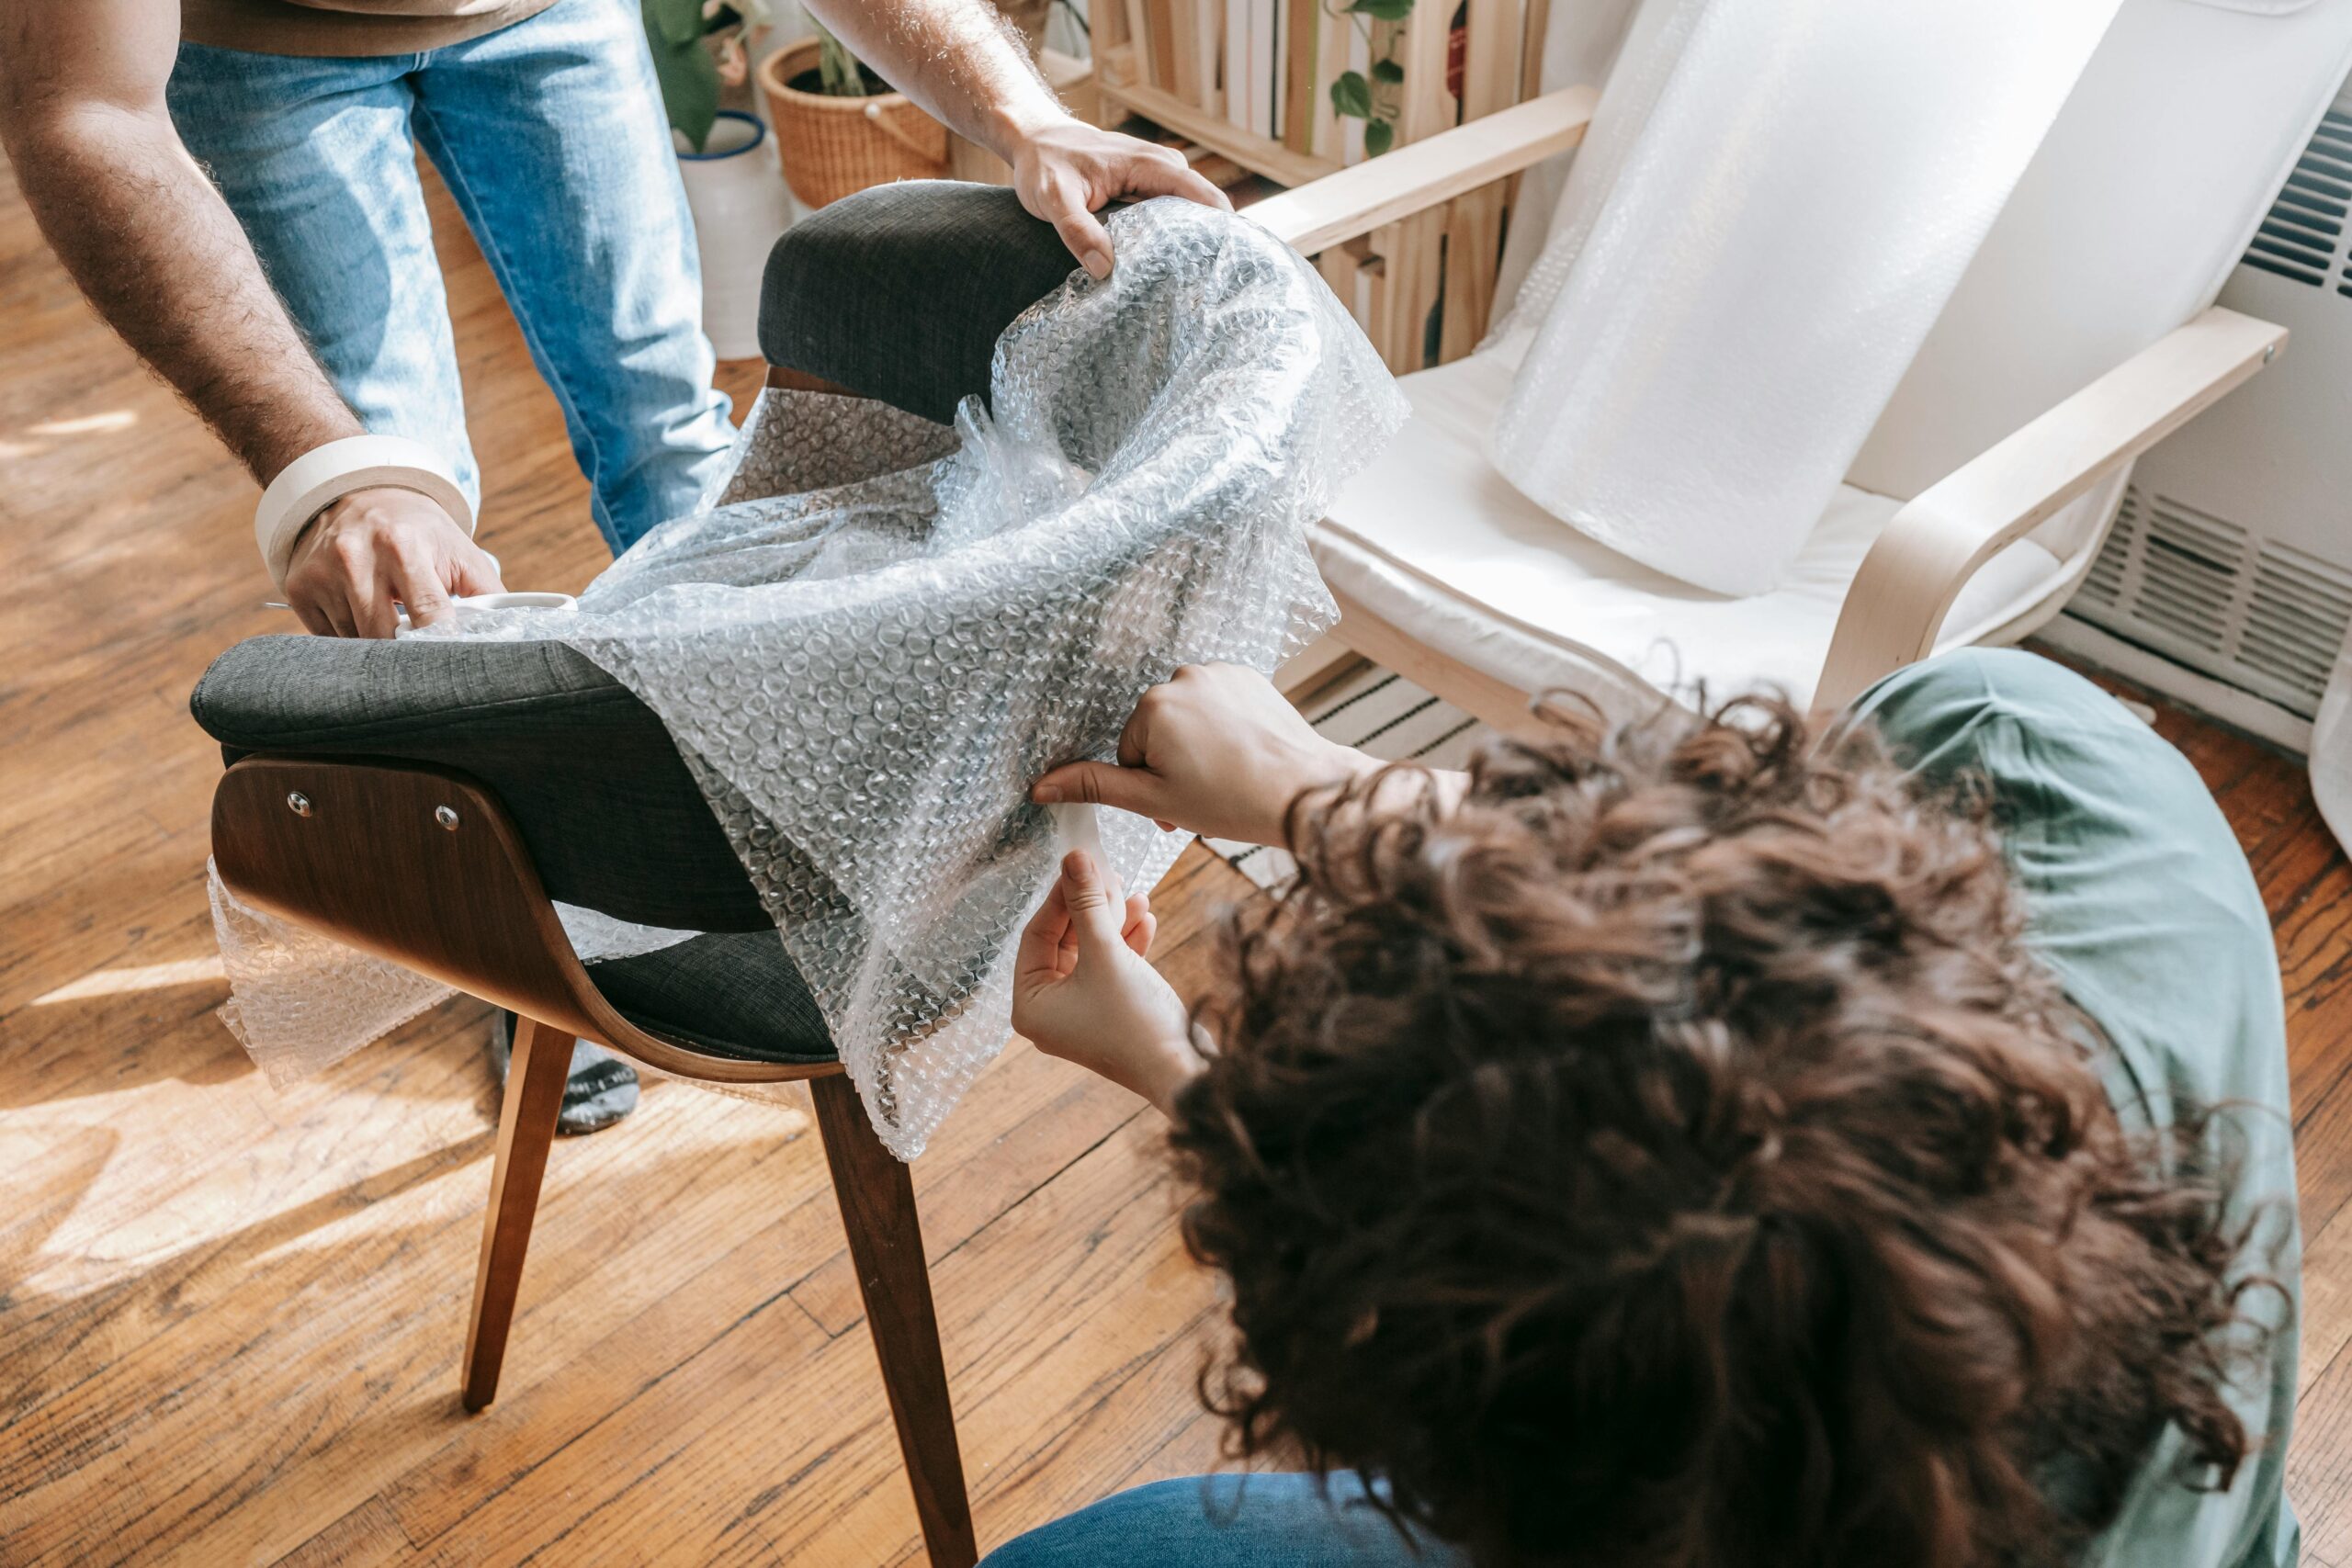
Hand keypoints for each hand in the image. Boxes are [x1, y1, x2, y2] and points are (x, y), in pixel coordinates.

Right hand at [282, 486, 503, 637]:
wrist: (359, 493)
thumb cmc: (419, 531)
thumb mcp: (460, 551)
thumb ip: (487, 595)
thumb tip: (505, 637)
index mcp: (404, 547)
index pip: (428, 616)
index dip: (444, 646)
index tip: (455, 666)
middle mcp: (356, 558)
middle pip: (385, 639)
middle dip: (408, 654)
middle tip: (425, 658)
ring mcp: (323, 573)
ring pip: (356, 643)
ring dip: (378, 646)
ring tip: (392, 621)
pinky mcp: (299, 587)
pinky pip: (329, 638)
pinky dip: (351, 638)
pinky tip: (363, 613)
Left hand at [1006, 115, 1231, 278]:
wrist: (1033, 138)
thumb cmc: (1043, 164)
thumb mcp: (1052, 198)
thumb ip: (1077, 230)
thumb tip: (1106, 270)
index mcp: (1147, 164)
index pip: (1201, 195)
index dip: (1221, 227)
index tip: (1230, 262)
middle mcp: (1161, 166)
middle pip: (1203, 206)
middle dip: (1211, 240)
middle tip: (1213, 285)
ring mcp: (1156, 175)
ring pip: (1189, 210)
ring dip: (1193, 240)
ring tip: (1198, 281)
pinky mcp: (1147, 186)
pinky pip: (1172, 211)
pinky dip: (1174, 234)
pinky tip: (1170, 264)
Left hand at [1012, 849, 1199, 1113]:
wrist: (1183, 1071)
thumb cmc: (1135, 1020)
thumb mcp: (1107, 953)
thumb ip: (1088, 903)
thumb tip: (1073, 858)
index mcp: (1031, 1004)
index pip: (1036, 935)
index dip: (1060, 896)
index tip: (1082, 862)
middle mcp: (1050, 1011)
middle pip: (1064, 942)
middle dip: (1090, 907)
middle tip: (1110, 873)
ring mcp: (1081, 1014)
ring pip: (1091, 952)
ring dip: (1112, 921)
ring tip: (1134, 893)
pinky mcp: (1110, 1013)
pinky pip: (1110, 969)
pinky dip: (1126, 943)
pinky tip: (1146, 918)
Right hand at [1032, 664, 1374, 846]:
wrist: (1303, 791)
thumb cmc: (1229, 800)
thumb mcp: (1153, 800)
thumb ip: (1094, 786)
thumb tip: (1039, 786)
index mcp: (1152, 705)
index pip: (1131, 752)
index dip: (1152, 785)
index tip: (1180, 806)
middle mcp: (1182, 676)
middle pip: (1159, 730)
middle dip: (1174, 764)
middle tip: (1205, 796)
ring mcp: (1219, 672)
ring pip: (1188, 717)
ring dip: (1198, 745)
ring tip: (1227, 775)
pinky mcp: (1248, 675)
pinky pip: (1218, 702)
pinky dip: (1224, 727)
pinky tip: (1244, 752)